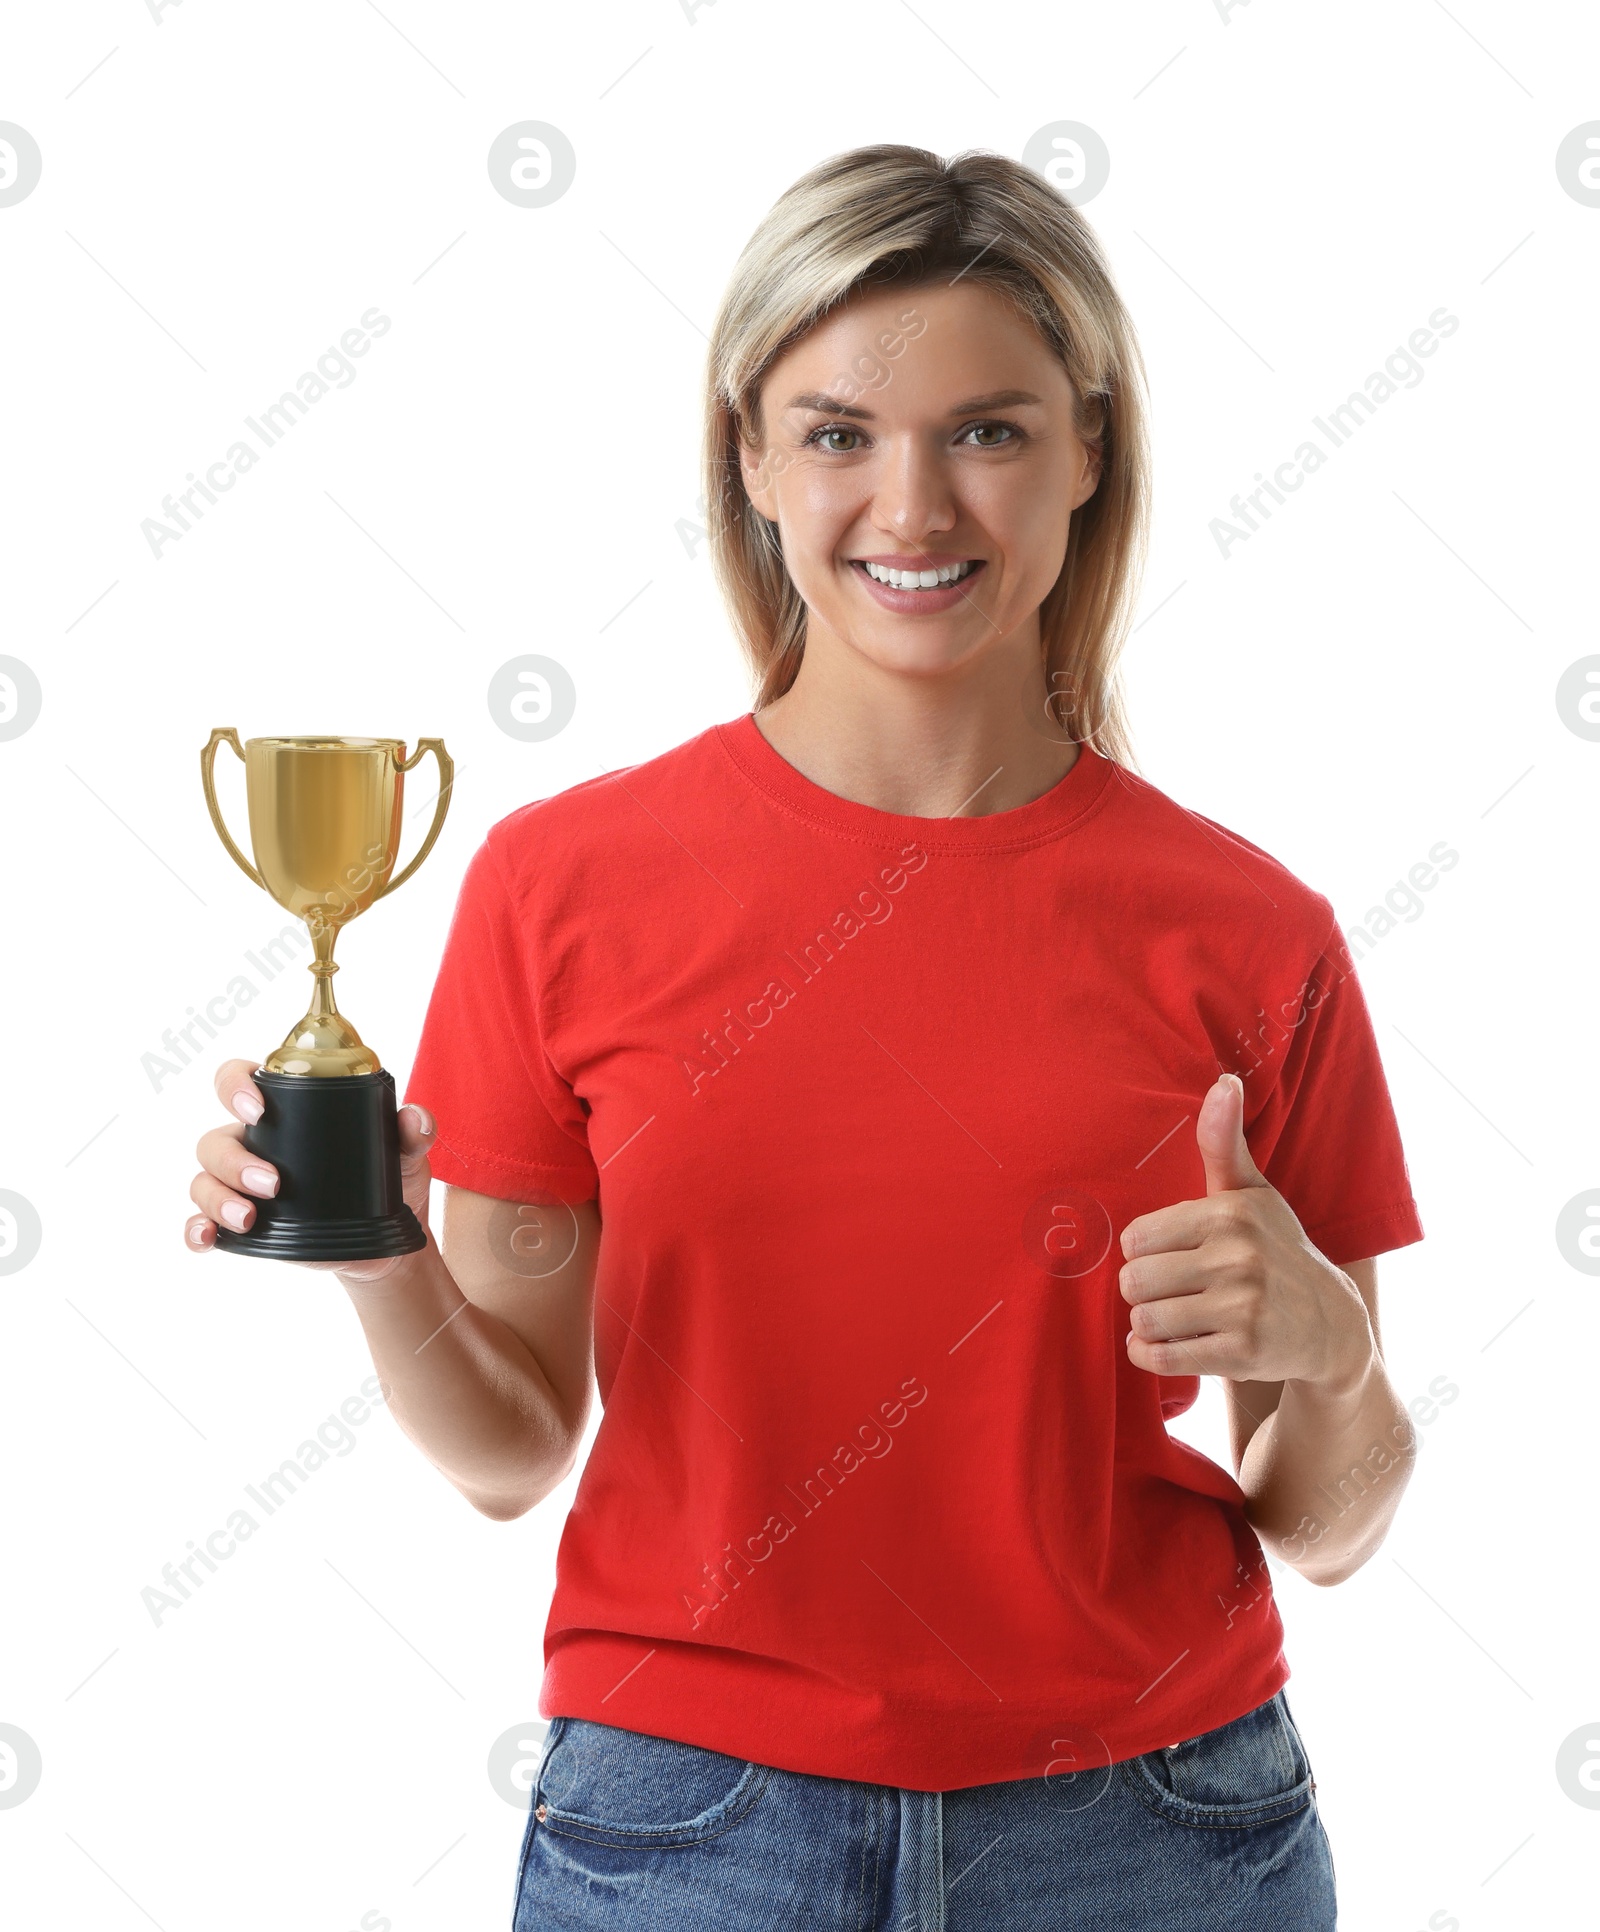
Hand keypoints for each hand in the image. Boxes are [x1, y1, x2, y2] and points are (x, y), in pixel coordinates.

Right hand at [184, 1056, 436, 1282]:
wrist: (388, 1244)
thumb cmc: (389, 1182)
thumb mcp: (404, 1153)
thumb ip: (412, 1131)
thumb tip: (415, 1118)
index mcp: (286, 1113)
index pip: (239, 1081)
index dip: (235, 1086)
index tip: (258, 1108)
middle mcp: (255, 1145)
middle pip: (216, 1140)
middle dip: (235, 1161)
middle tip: (274, 1184)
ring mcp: (243, 1186)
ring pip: (204, 1181)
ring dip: (217, 1198)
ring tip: (250, 1218)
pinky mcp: (243, 1226)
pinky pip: (202, 1222)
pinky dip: (197, 1229)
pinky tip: (207, 1238)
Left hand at [1118, 1073, 1373, 1391]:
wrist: (1332, 1324)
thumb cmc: (1275, 1249)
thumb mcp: (1251, 1194)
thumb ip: (1223, 1142)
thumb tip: (1224, 1080)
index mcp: (1231, 1214)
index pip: (1136, 1238)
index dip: (1144, 1252)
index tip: (1170, 1256)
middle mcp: (1239, 1258)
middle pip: (1134, 1281)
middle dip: (1142, 1291)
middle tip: (1170, 1292)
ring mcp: (1243, 1308)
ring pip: (1145, 1320)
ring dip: (1148, 1325)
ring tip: (1174, 1317)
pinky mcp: (1243, 1354)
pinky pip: (1161, 1357)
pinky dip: (1150, 1355)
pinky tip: (1165, 1345)